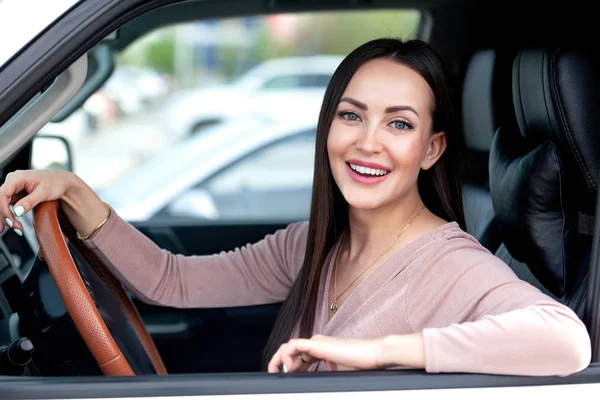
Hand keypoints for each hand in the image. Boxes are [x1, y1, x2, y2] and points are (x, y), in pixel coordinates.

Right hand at [0, 169, 74, 233]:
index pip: (3, 193)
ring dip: (6, 218)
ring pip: (2, 204)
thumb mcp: (44, 193)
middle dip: (5, 216)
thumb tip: (17, 212)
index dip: (3, 208)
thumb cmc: (55, 183)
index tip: (11, 220)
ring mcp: (13, 188)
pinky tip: (13, 224)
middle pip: (0, 200)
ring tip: (16, 228)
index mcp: (18, 177)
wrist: (61, 182)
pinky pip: (7, 206)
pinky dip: (9, 216)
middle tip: (15, 228)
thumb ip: (29, 202)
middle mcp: (12, 181)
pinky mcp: (15, 195)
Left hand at [267, 334, 384, 372]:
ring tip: (280, 373)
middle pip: (289, 350)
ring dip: (280, 360)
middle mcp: (316, 344)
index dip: (288, 367)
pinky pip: (294, 346)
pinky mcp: (317, 344)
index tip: (286, 379)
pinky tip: (291, 368)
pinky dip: (287, 356)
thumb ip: (322, 375)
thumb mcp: (336, 373)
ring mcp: (316, 342)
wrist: (373, 355)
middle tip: (277, 376)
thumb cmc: (360, 365)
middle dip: (279, 363)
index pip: (297, 356)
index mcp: (320, 350)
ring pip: (288, 347)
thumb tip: (313, 386)